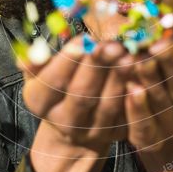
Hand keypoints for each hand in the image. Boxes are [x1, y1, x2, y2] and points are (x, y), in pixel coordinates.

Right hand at [20, 36, 128, 153]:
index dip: (67, 62)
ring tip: (129, 55)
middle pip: (81, 95)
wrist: (75, 124)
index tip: (83, 38)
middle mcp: (64, 122)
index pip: (52, 83)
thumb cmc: (57, 85)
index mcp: (39, 102)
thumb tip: (31, 54)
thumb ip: (35, 60)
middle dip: (97, 68)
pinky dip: (135, 94)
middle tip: (112, 44)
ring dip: (119, 79)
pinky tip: (142, 73)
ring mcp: (92, 131)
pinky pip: (127, 114)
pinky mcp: (116, 133)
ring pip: (107, 105)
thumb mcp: (39, 72)